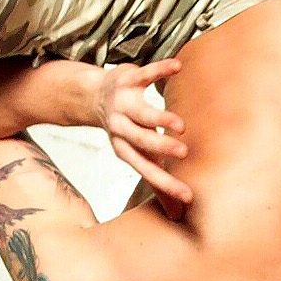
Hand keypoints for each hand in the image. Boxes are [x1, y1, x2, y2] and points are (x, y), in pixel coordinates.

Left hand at [95, 59, 190, 218]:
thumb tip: (177, 214)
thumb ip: (157, 181)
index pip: (146, 169)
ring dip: (160, 118)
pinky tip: (178, 67)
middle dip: (160, 146)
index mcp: (125, 148)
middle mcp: (121, 127)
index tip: (188, 196)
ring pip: (142, 112)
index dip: (165, 183)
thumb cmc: (125, 131)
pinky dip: (160, 70)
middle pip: (140, 140)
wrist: (92, 96)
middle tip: (183, 152)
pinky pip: (145, 74)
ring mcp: (124, 103)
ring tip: (179, 125)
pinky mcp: (128, 79)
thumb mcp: (137, 155)